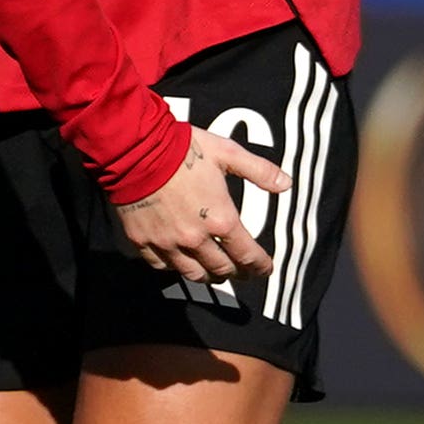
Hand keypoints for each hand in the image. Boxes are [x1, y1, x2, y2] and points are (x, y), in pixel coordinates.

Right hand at [114, 127, 292, 284]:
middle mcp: (196, 238)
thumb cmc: (183, 148)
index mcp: (220, 218)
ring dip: (208, 276)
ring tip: (214, 272)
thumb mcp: (228, 153)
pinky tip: (179, 261)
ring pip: (193, 274)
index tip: (265, 268)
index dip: (260, 265)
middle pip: (222, 269)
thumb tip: (286, 184)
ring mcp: (168, 243)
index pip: (248, 254)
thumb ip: (259, 171)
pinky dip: (174, 266)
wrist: (136, 148)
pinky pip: (162, 266)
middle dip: (236, 273)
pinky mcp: (143, 241)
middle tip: (242, 272)